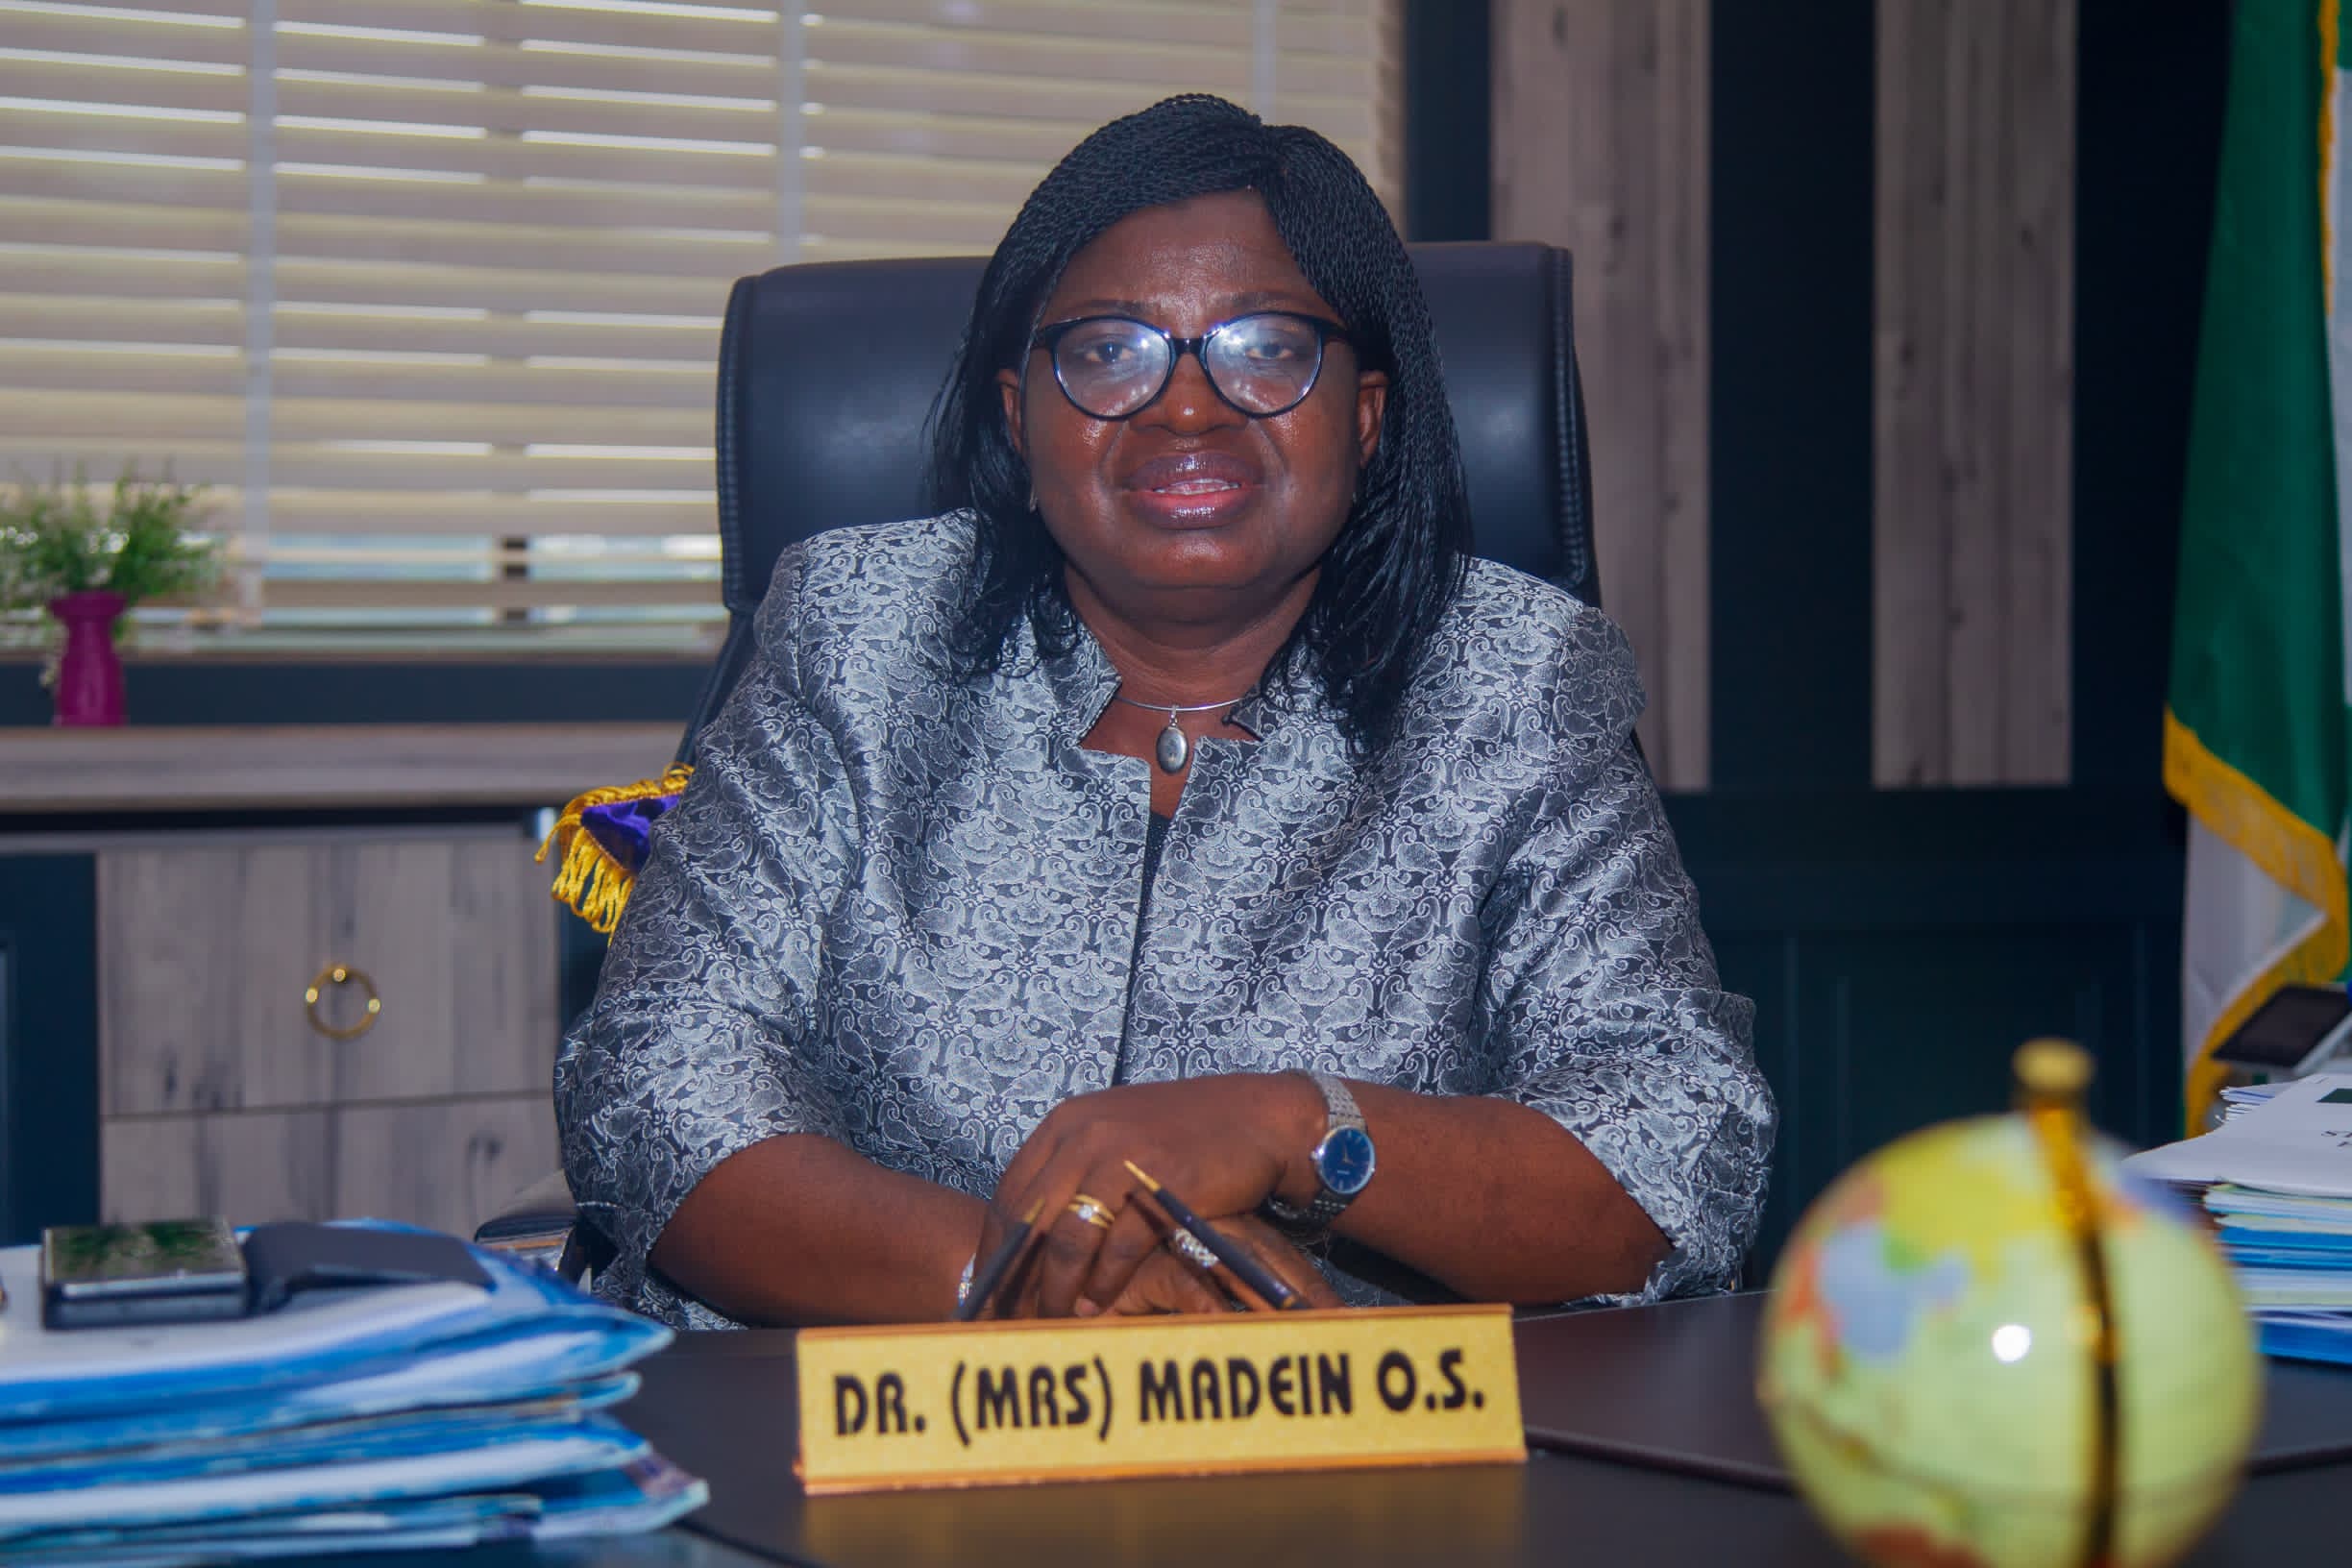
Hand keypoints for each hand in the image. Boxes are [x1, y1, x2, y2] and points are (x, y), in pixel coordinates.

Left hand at [976, 1073, 1324, 1318]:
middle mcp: (1083, 1136)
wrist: (1260, 1117)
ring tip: (1052, 1321)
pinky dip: (1104, 1283)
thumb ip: (1073, 1175)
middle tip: (1010, 1320)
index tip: (989, 1292)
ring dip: (1055, 1290)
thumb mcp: (1115, 1138)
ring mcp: (1121, 1156)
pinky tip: (1097, 1305)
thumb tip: (1029, 1234)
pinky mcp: (1159, 1181)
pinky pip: (1117, 1246)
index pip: (1009, 1195)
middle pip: (1028, 1223)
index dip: (995, 1251)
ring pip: (1066, 1240)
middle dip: (1016, 1280)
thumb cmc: (1187, 1135)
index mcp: (1065, 1125)